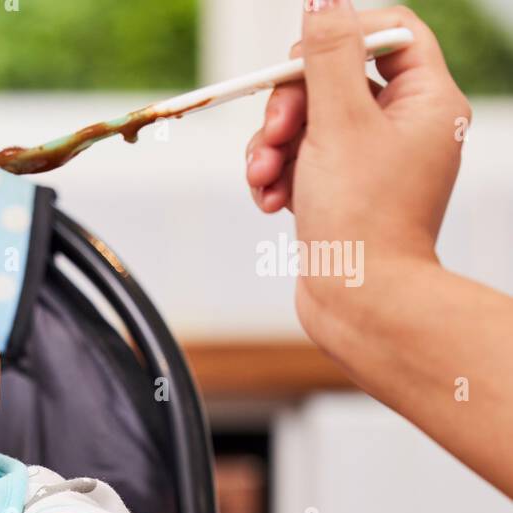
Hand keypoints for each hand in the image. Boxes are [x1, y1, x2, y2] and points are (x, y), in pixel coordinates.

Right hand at [244, 3, 470, 303]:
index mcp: (427, 102)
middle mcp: (406, 127)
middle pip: (335, 78)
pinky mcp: (342, 190)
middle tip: (274, 133)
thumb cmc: (360, 218)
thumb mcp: (338, 123)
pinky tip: (271, 201)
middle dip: (289, 105)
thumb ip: (327, 56)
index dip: (338, 37)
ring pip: (308, 122)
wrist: (359, 303)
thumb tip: (321, 0)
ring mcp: (372, 161)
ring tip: (264, 179)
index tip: (300, 64)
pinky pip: (300, 160)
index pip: (389, 32)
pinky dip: (277, 174)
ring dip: (272, 145)